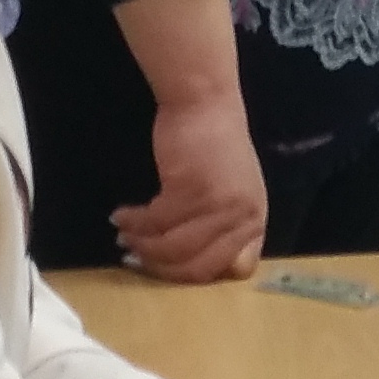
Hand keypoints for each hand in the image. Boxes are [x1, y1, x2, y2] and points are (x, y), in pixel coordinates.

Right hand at [111, 92, 267, 283]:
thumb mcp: (233, 192)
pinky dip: (135, 221)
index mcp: (256, 220)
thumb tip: (193, 263)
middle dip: (161, 268)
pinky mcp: (192, 190)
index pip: (236, 270)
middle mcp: (243, 218)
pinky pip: (156, 222)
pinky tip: (122, 215)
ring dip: (142, 245)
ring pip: (173, 247)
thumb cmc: (215, 146)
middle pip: (198, 267)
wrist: (206, 103)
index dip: (199, 275)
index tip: (169, 267)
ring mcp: (219, 206)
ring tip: (123, 236)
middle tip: (136, 259)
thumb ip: (224, 226)